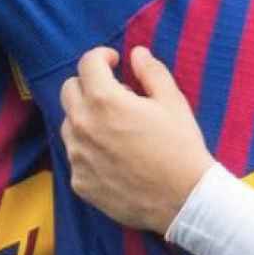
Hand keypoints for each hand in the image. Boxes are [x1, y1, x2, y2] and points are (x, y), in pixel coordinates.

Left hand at [60, 46, 214, 233]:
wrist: (184, 200)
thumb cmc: (181, 148)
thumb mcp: (173, 102)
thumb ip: (151, 72)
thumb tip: (136, 54)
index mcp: (104, 100)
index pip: (87, 63)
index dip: (102, 57)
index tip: (114, 62)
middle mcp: (83, 126)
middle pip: (69, 90)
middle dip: (89, 84)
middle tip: (114, 93)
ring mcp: (77, 157)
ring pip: (69, 124)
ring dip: (86, 117)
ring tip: (115, 128)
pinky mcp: (79, 182)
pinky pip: (76, 156)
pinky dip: (89, 150)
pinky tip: (115, 157)